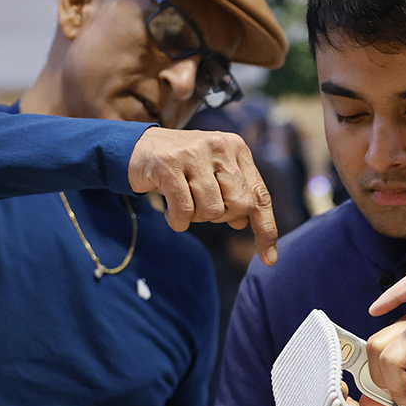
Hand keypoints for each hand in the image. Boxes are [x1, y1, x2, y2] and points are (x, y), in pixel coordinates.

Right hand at [128, 126, 278, 263]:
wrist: (136, 148)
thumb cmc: (181, 168)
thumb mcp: (213, 175)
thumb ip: (233, 195)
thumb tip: (243, 223)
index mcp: (237, 149)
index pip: (260, 196)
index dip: (266, 229)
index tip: (269, 259)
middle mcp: (219, 146)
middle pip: (240, 205)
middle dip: (221, 218)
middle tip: (201, 208)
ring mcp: (194, 153)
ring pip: (212, 210)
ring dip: (197, 218)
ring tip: (183, 204)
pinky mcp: (168, 164)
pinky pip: (185, 211)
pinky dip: (177, 221)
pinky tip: (169, 212)